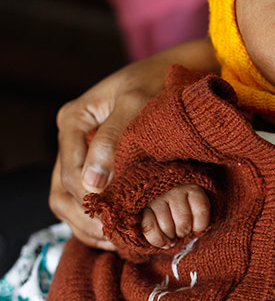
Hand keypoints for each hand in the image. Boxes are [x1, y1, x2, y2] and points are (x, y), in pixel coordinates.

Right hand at [50, 38, 218, 249]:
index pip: (69, 171)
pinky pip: (88, 193)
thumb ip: (114, 139)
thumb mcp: (137, 103)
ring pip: (70, 197)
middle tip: (114, 236)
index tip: (114, 219)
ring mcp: (83, 149)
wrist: (176, 71)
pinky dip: (98, 214)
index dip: (89, 199)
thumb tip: (94, 183)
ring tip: (115, 240)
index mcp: (73, 119)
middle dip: (85, 217)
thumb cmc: (158, 82)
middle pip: (62, 189)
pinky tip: (118, 230)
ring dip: (88, 222)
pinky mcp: (99, 159)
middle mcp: (71, 136)